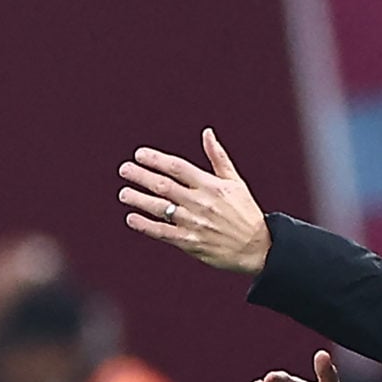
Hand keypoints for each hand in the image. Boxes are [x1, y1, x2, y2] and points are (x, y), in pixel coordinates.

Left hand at [118, 127, 270, 274]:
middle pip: (163, 185)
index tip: (139, 155)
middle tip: (124, 170)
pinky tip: (132, 218)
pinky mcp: (189, 242)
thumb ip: (218, 157)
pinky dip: (144, 225)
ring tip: (124, 193)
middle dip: (140, 176)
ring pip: (159, 208)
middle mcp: (200, 203)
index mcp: (211, 186)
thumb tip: (207, 133)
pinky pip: (161, 232)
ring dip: (138, 199)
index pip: (177, 167)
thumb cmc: (246, 212)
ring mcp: (194, 223)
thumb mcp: (236, 182)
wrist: (257, 248)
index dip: (155, 159)